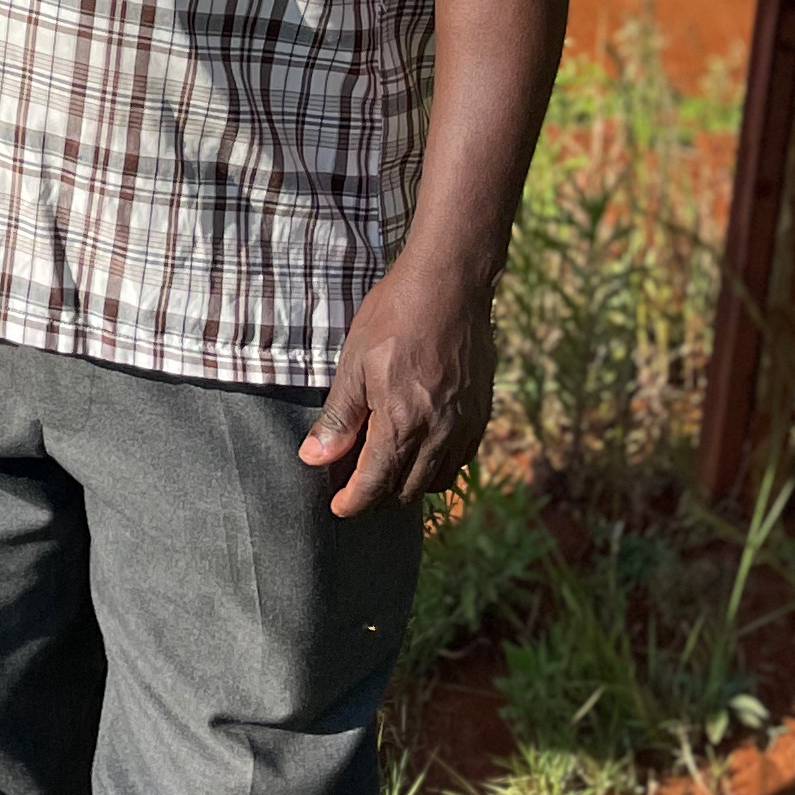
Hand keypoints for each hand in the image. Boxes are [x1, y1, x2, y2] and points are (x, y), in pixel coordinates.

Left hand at [299, 252, 493, 516]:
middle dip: (378, 495)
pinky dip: (437, 466)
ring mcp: (466, 426)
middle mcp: (440, 434)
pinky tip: (419, 448)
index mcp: (404, 423)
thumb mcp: (354, 363)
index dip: (354, 501)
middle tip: (353, 483)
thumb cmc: (394, 317)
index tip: (338, 509)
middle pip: (407, 489)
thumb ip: (339, 417)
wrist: (451, 286)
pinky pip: (460, 459)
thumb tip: (313, 458)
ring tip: (384, 467)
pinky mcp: (481, 414)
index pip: (376, 483)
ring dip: (409, 483)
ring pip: (437, 479)